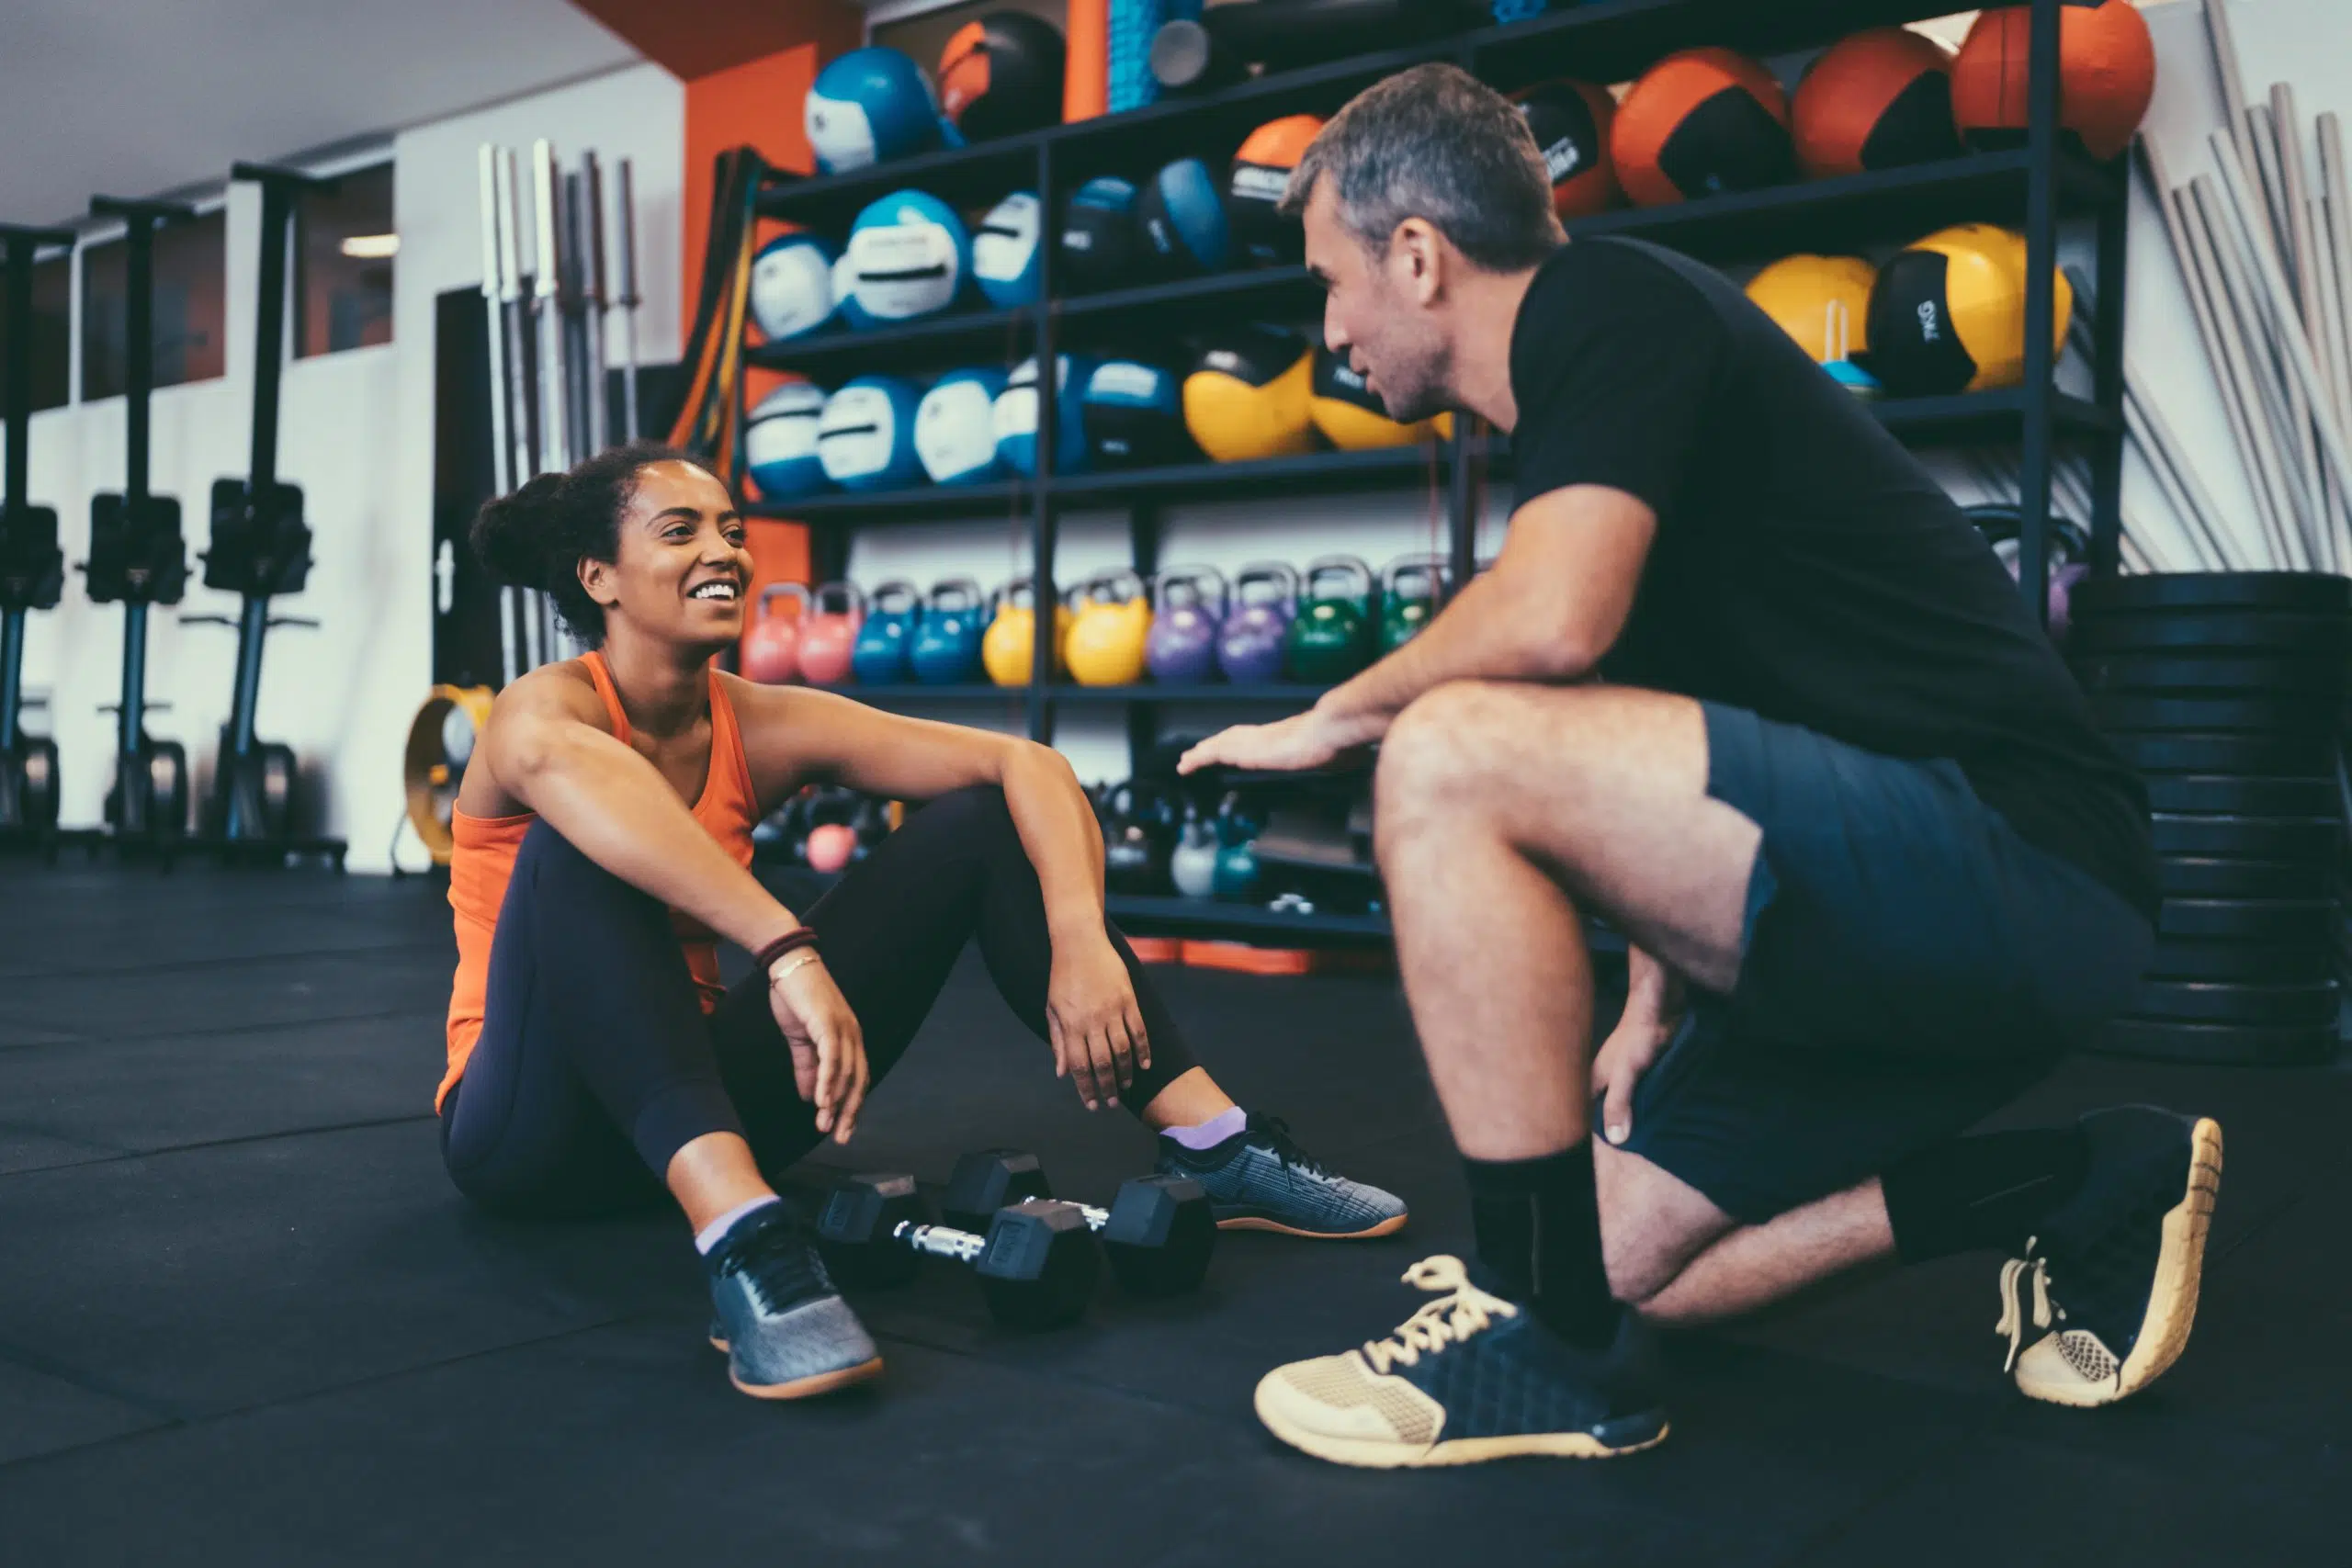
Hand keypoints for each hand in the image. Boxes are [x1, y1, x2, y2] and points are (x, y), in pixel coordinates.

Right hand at [768, 955, 869, 1143]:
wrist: (787, 965)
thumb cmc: (795, 998)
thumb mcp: (800, 1039)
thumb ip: (806, 1067)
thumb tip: (809, 1097)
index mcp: (849, 1038)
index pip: (857, 1079)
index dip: (851, 1106)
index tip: (843, 1130)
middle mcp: (852, 1034)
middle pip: (858, 1080)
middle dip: (850, 1112)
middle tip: (841, 1138)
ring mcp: (842, 1028)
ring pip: (846, 1073)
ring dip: (835, 1102)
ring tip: (825, 1126)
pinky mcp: (828, 1023)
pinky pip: (831, 1058)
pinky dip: (827, 1081)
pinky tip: (820, 1101)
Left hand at [1047, 936, 1148, 1110]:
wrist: (1079, 942)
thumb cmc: (1062, 977)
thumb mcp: (1052, 1009)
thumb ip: (1058, 1041)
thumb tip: (1061, 1073)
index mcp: (1070, 1024)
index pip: (1079, 1065)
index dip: (1085, 1088)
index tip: (1091, 1105)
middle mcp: (1091, 1020)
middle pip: (1102, 1062)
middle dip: (1107, 1087)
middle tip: (1111, 1103)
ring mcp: (1112, 1009)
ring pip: (1122, 1049)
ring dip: (1125, 1072)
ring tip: (1125, 1086)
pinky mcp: (1128, 999)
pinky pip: (1138, 1030)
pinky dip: (1143, 1049)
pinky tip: (1144, 1064)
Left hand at [1177, 705, 1367, 775]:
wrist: (1335, 726)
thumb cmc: (1341, 739)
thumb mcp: (1335, 752)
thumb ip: (1333, 755)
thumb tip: (1350, 757)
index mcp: (1283, 735)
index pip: (1253, 738)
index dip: (1238, 743)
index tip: (1227, 749)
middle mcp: (1265, 734)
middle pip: (1231, 737)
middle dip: (1213, 745)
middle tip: (1195, 754)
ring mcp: (1256, 740)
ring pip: (1220, 743)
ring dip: (1202, 751)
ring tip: (1186, 761)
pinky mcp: (1249, 749)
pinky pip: (1217, 752)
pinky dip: (1201, 757)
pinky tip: (1191, 764)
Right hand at [1593, 945, 1683, 1145]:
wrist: (1661, 1006)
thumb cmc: (1640, 1038)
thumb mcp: (1628, 1074)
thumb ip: (1620, 1103)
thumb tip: (1615, 1139)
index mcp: (1595, 1080)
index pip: (1587, 1114)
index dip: (1596, 1132)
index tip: (1609, 1152)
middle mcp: (1606, 1078)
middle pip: (1606, 1109)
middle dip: (1616, 1126)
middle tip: (1635, 1151)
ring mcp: (1623, 1073)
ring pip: (1624, 1101)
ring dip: (1633, 1116)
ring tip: (1648, 1140)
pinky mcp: (1641, 1068)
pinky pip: (1639, 1092)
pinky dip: (1645, 1103)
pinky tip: (1656, 1114)